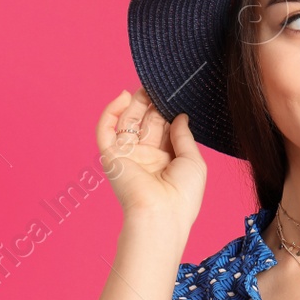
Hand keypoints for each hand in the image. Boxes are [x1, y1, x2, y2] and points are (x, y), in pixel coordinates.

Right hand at [97, 87, 205, 235]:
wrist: (162, 214)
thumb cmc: (183, 195)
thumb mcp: (193, 161)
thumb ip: (184, 136)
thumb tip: (181, 116)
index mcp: (165, 160)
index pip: (163, 129)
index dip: (166, 111)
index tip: (173, 95)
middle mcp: (145, 157)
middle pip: (144, 123)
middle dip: (150, 104)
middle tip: (157, 85)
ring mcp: (127, 156)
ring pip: (126, 123)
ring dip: (133, 104)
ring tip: (144, 87)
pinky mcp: (111, 157)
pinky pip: (106, 130)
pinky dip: (111, 112)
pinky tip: (122, 97)